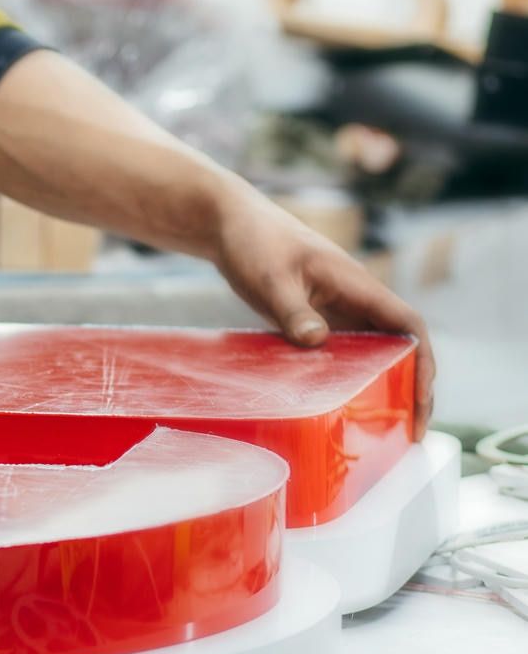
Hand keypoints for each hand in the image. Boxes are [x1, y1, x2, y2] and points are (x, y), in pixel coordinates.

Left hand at [211, 191, 433, 435]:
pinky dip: (349, 376)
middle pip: (399, 344)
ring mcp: (335, 308)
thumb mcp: (272, 278)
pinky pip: (341, 349)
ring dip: (383, 384)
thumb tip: (318, 343)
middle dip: (410, 383)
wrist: (230, 224)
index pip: (408, 325)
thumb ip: (293, 311)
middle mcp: (355, 298)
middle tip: (407, 429)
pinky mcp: (314, 316)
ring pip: (372, 350)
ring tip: (381, 428)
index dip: (422, 362)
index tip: (422, 397)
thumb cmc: (254, 243)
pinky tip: (340, 404)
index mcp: (357, 284)